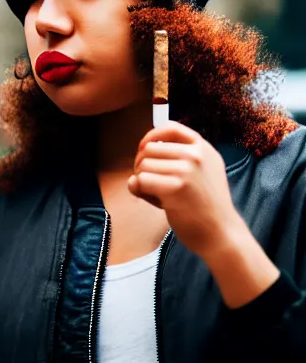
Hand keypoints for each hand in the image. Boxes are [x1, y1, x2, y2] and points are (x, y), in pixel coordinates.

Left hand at [128, 121, 243, 257]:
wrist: (221, 234)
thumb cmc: (205, 206)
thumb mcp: (203, 171)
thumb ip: (179, 157)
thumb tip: (142, 150)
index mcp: (203, 148)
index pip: (170, 127)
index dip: (150, 136)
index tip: (143, 150)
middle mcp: (195, 155)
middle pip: (149, 148)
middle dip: (141, 165)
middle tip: (149, 182)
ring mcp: (186, 170)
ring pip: (143, 165)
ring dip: (141, 181)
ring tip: (157, 195)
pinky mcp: (175, 188)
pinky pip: (140, 181)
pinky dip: (140, 191)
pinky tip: (155, 201)